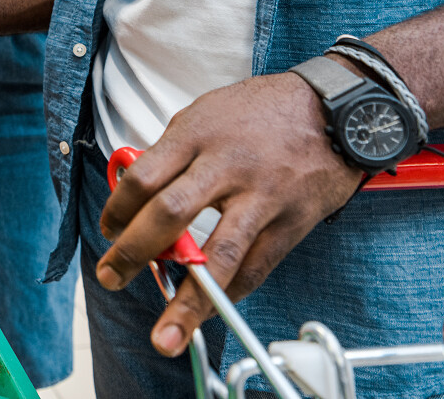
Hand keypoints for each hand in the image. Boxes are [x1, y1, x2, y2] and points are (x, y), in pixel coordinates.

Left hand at [97, 72, 361, 357]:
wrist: (335, 108)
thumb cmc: (261, 110)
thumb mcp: (204, 114)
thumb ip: (170, 153)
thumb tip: (135, 192)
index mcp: (196, 134)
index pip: (144, 178)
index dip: (118, 209)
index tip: (108, 229)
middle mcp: (226, 166)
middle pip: (170, 215)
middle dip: (133, 252)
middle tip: (110, 277)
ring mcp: (262, 197)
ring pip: (220, 256)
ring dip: (188, 301)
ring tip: (167, 335)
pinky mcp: (292, 222)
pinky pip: (256, 268)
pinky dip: (230, 294)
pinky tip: (209, 309)